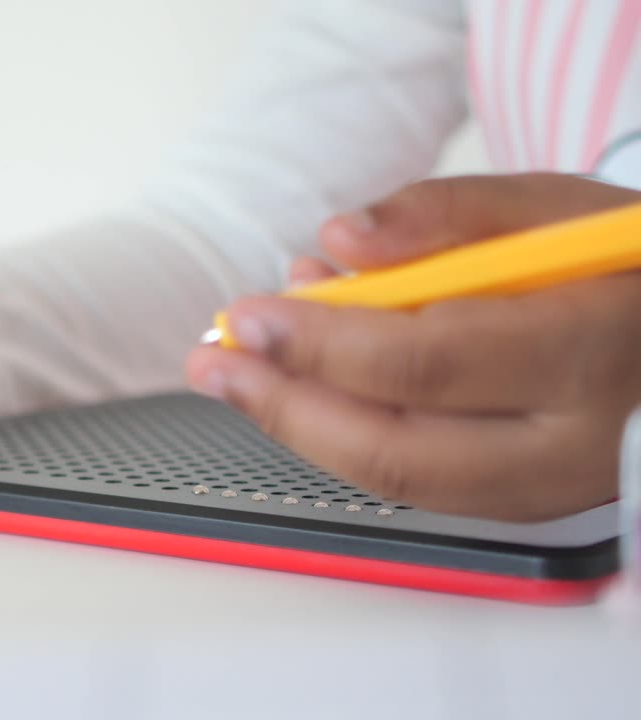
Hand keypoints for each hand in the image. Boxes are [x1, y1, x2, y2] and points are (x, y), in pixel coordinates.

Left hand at [186, 173, 640, 520]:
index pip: (427, 362)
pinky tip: (301, 389)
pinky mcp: (525, 506)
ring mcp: (550, 490)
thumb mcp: (555, 208)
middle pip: (396, 449)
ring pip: (396, 480)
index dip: (322, 342)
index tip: (249, 313)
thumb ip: (445, 215)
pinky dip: (345, 437)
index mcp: (594, 350)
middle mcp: (573, 443)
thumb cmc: (624, 262)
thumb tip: (338, 242)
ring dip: (301, 428)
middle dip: (285, 406)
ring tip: (238, 373)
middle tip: (213, 362)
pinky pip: (414, 483)